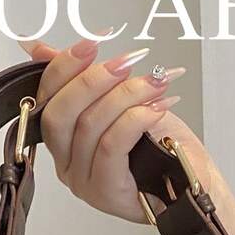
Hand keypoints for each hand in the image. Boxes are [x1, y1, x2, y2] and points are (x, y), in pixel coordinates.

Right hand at [20, 36, 234, 234]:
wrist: (195, 187)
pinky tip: (155, 108)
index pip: (46, 98)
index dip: (65, 66)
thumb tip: (40, 49)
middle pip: (60, 113)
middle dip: (93, 79)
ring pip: (90, 126)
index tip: (92, 42)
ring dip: (126, 95)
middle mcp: (66, 163)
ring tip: (155, 82)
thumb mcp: (124, 102)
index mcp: (63, 140)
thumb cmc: (163, 149)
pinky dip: (134, 120)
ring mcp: (82, 181)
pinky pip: (111, 145)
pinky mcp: (105, 192)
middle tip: (127, 62)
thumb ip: (85, 79)